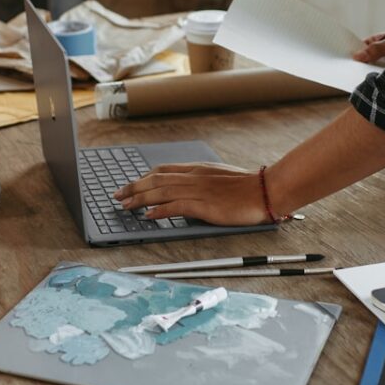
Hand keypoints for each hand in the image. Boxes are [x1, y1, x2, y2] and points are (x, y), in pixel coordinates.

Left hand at [114, 162, 269, 225]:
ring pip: (161, 191)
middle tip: (118, 196)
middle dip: (134, 187)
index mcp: (198, 169)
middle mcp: (194, 176)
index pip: (163, 170)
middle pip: (156, 179)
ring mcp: (199, 190)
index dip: (143, 177)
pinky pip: (176, 206)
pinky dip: (159, 211)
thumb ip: (202, 181)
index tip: (131, 184)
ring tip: (125, 205)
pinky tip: (148, 216)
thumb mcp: (220, 177)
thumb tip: (187, 190)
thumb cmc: (248, 186)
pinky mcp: (205, 205)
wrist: (266, 190)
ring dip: (140, 198)